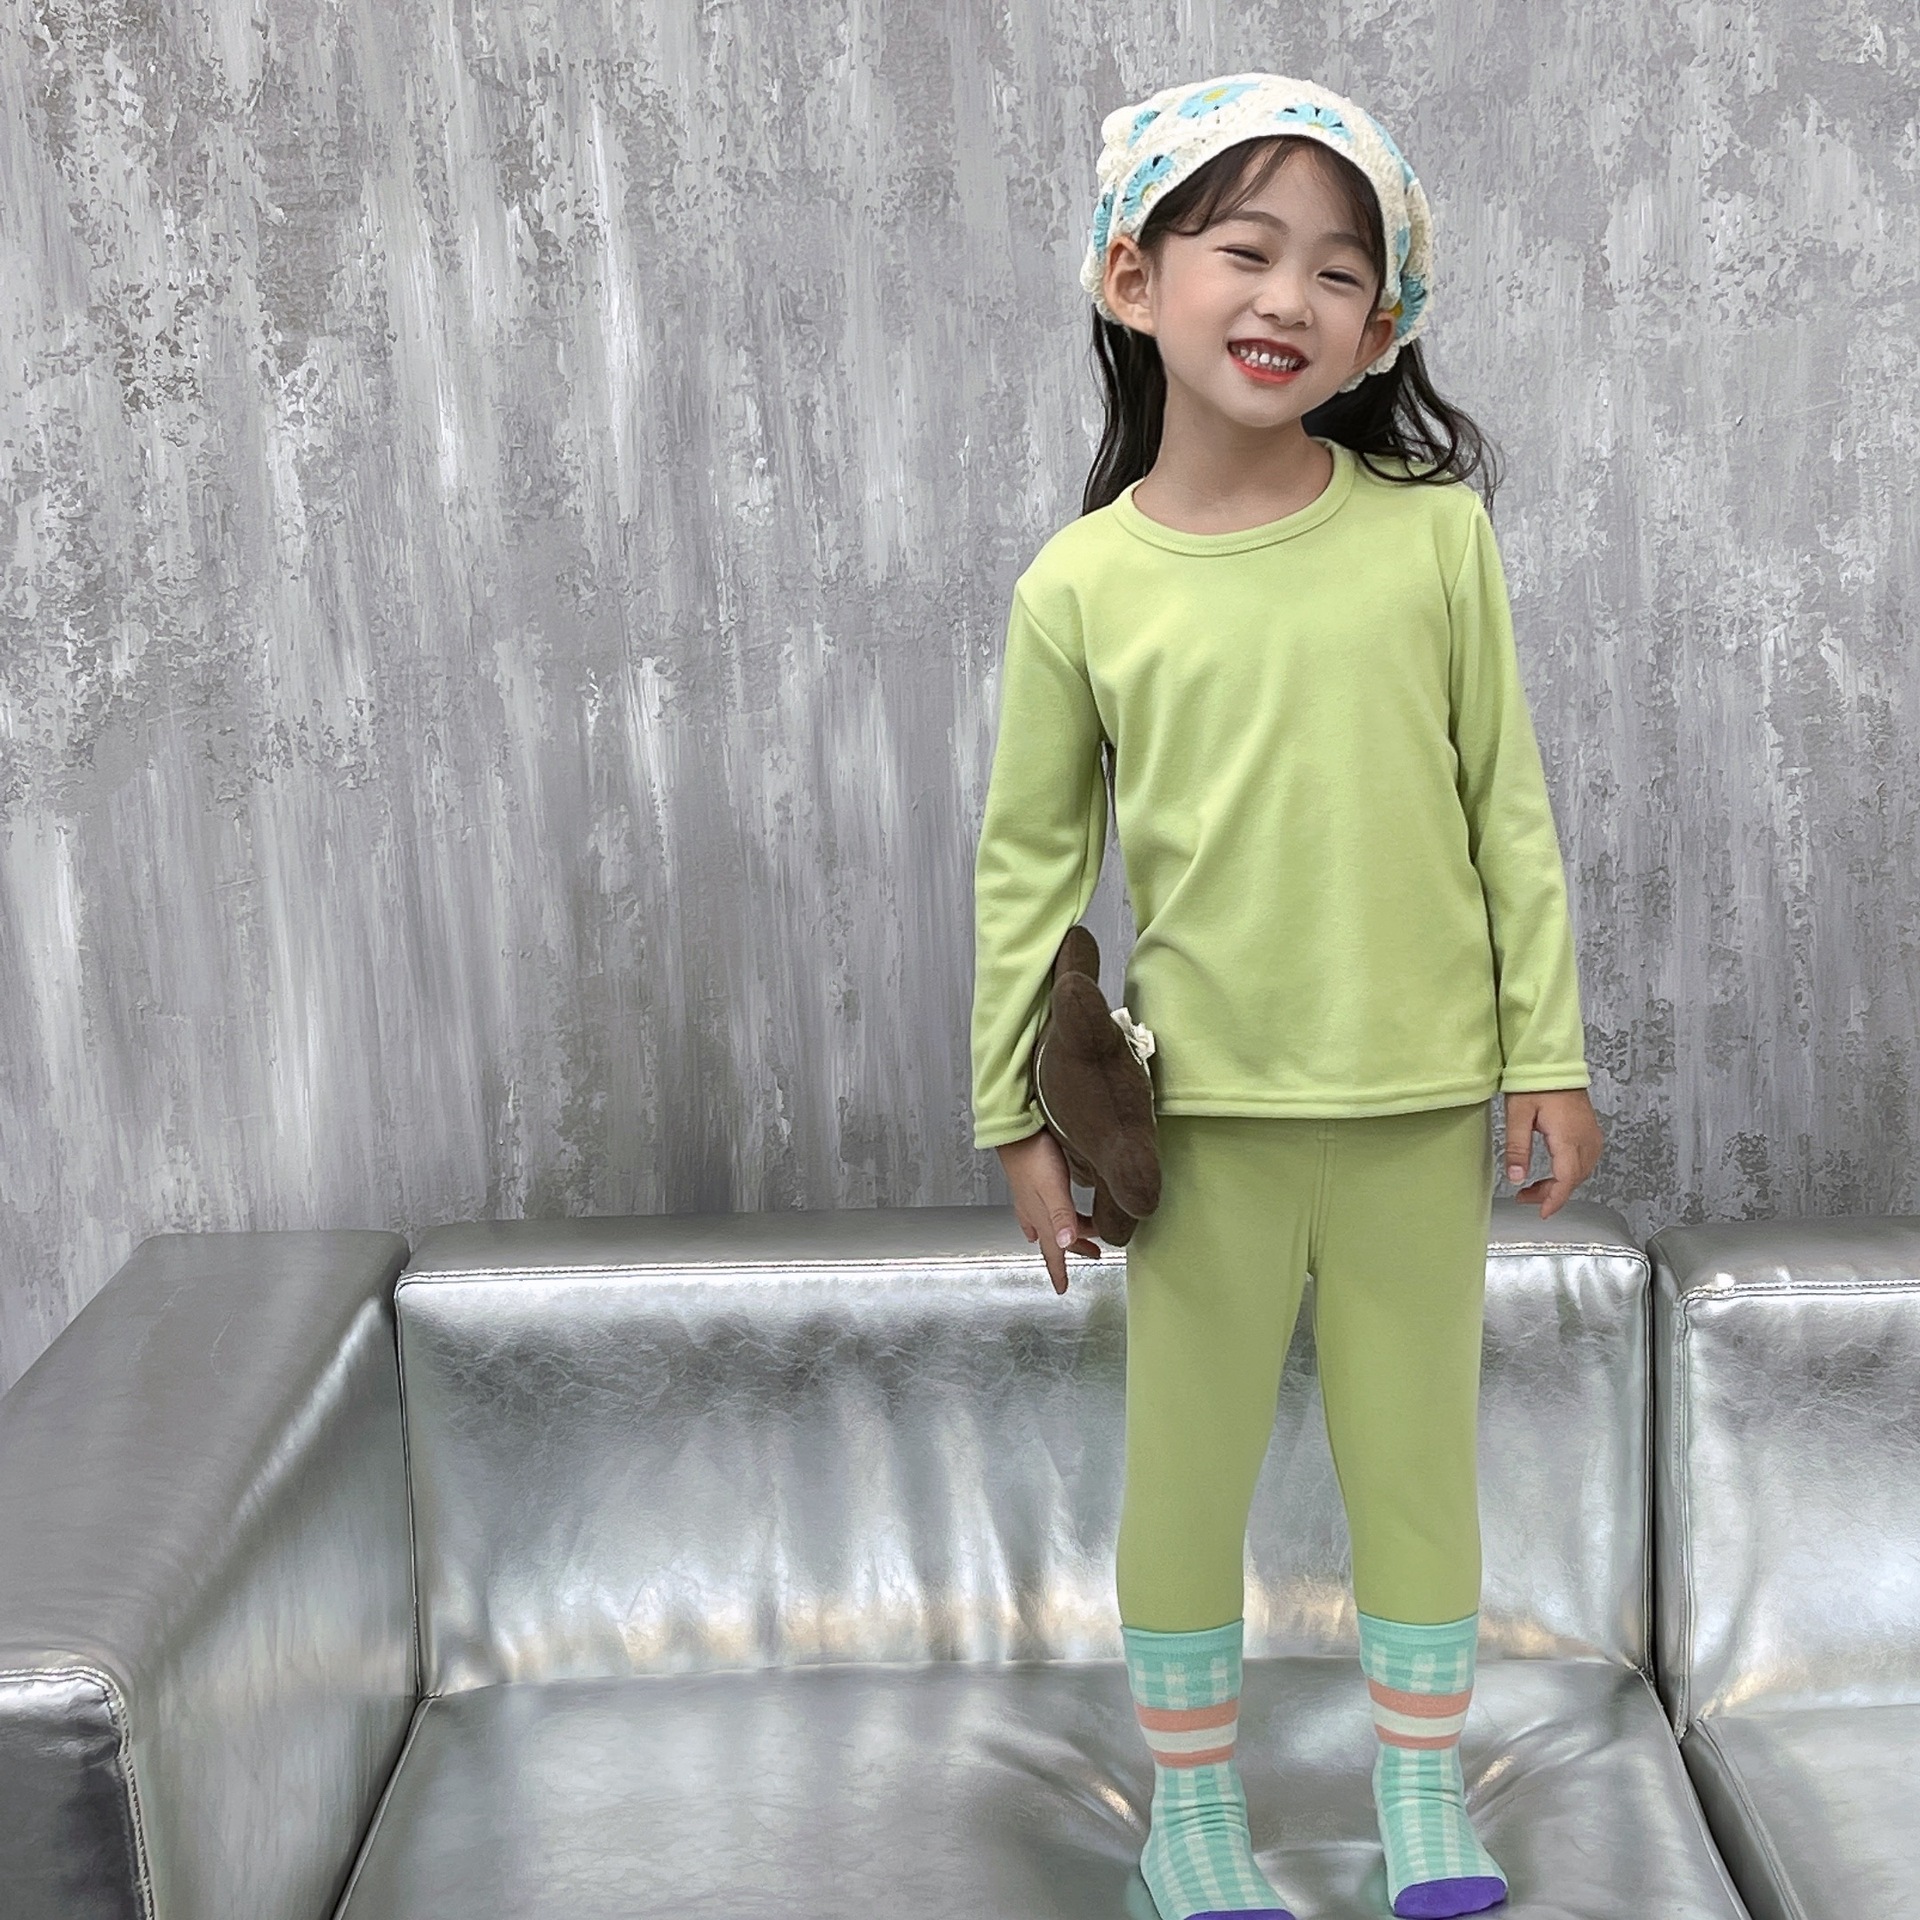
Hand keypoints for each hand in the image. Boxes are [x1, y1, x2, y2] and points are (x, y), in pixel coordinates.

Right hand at [995, 1129, 1102, 1293]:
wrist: (1014, 1127)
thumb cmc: (1034, 1153)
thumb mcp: (1053, 1186)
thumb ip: (1062, 1214)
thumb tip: (1066, 1243)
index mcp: (1042, 1216)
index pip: (1053, 1251)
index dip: (1059, 1271)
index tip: (1062, 1288)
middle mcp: (1034, 1210)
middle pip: (1055, 1238)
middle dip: (1072, 1250)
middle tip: (1093, 1254)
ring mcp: (1030, 1196)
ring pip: (1049, 1224)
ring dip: (1066, 1232)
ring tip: (1083, 1232)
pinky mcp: (1030, 1182)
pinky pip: (1040, 1208)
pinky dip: (1050, 1217)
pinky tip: (1050, 1212)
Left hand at [1502, 1087, 1603, 1219]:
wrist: (1555, 1062)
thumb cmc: (1536, 1083)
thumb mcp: (1518, 1115)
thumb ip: (1517, 1148)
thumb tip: (1516, 1178)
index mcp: (1568, 1137)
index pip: (1566, 1179)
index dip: (1554, 1199)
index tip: (1543, 1213)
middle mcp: (1586, 1139)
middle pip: (1574, 1179)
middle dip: (1551, 1194)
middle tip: (1525, 1197)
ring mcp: (1592, 1135)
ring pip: (1581, 1172)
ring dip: (1561, 1184)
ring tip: (1535, 1188)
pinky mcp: (1591, 1131)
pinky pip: (1585, 1161)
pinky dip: (1570, 1172)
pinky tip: (1554, 1172)